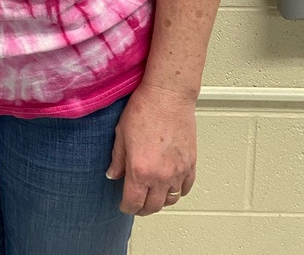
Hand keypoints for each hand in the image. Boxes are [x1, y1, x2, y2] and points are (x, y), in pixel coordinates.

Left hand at [105, 82, 196, 214]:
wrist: (168, 95)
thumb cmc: (145, 109)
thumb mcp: (121, 133)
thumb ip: (117, 159)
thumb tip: (113, 174)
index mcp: (140, 170)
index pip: (133, 203)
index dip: (126, 207)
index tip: (123, 205)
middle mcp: (160, 176)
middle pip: (152, 206)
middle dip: (142, 208)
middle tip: (136, 203)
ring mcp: (178, 172)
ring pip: (170, 200)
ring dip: (160, 201)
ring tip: (153, 195)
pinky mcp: (190, 164)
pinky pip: (186, 188)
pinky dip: (178, 191)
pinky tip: (171, 185)